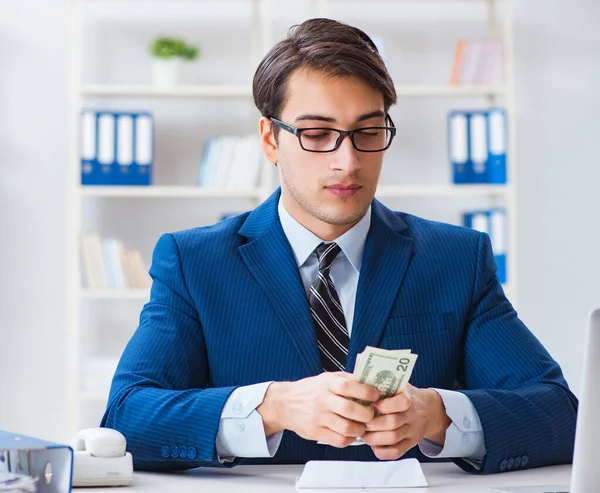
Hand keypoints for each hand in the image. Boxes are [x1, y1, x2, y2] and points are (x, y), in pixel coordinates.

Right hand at [257, 372, 379, 447]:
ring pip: (346, 428)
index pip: (349, 386)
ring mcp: (318, 417)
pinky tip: (350, 434)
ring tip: (362, 426)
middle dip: (367, 414)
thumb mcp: (327, 378)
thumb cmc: (311, 390)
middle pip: (350, 409)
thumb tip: (371, 383)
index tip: (376, 396)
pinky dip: (349, 439)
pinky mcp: (315, 432)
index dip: (366, 391)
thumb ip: (347, 380)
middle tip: (372, 415)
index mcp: (327, 383)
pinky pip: (338, 440)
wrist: (285, 403)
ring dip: (360, 429)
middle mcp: (322, 400)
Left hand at [361, 384, 451, 460]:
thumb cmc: (405, 395)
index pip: (401, 403)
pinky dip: (382, 451)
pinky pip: (396, 452)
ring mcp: (412, 431)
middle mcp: (413, 416)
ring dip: (374, 438)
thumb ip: (383, 385)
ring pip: (393, 438)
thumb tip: (359, 384)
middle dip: (373, 424)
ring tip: (364, 434)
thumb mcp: (399, 385)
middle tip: (360, 422)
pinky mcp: (410, 444)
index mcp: (409, 398)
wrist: (428, 410)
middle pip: (393, 422)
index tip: (369, 405)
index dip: (383, 406)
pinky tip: (373, 445)